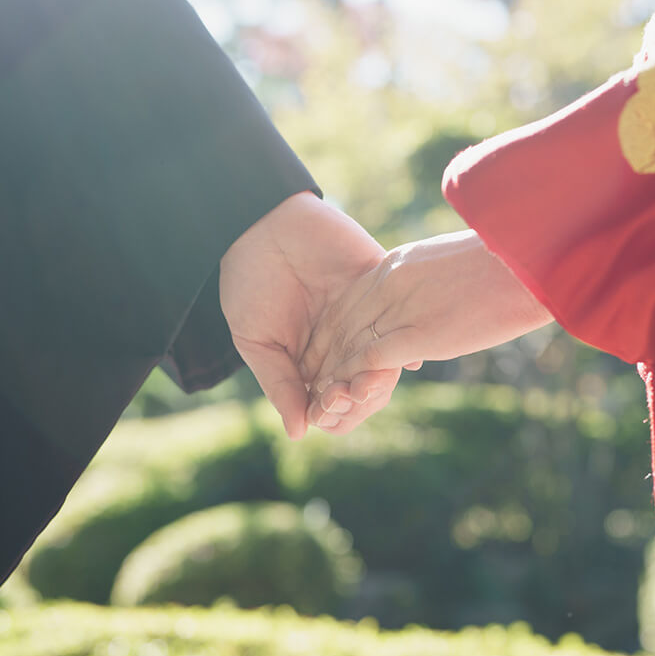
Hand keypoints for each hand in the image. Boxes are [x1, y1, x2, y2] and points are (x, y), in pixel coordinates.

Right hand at [219, 191, 385, 438]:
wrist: (260, 223)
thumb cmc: (249, 283)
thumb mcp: (255, 340)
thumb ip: (279, 384)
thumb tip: (299, 433)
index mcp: (314, 362)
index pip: (333, 402)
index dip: (333, 413)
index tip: (323, 409)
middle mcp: (344, 344)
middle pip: (365, 387)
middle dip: (359, 399)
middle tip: (347, 395)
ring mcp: (366, 315)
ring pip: (387, 358)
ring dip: (380, 377)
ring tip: (369, 382)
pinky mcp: (381, 284)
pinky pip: (403, 316)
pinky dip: (405, 340)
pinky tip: (400, 356)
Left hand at [302, 230, 553, 431]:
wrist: (528, 261)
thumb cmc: (509, 264)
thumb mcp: (455, 265)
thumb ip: (431, 284)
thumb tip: (434, 300)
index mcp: (399, 262)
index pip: (351, 297)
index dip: (332, 325)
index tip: (322, 346)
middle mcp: (390, 281)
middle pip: (341, 320)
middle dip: (323, 351)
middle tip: (309, 376)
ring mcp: (401, 306)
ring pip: (348, 342)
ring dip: (330, 370)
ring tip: (317, 393)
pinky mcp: (416, 332)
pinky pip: (368, 358)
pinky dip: (350, 378)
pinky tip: (340, 395)